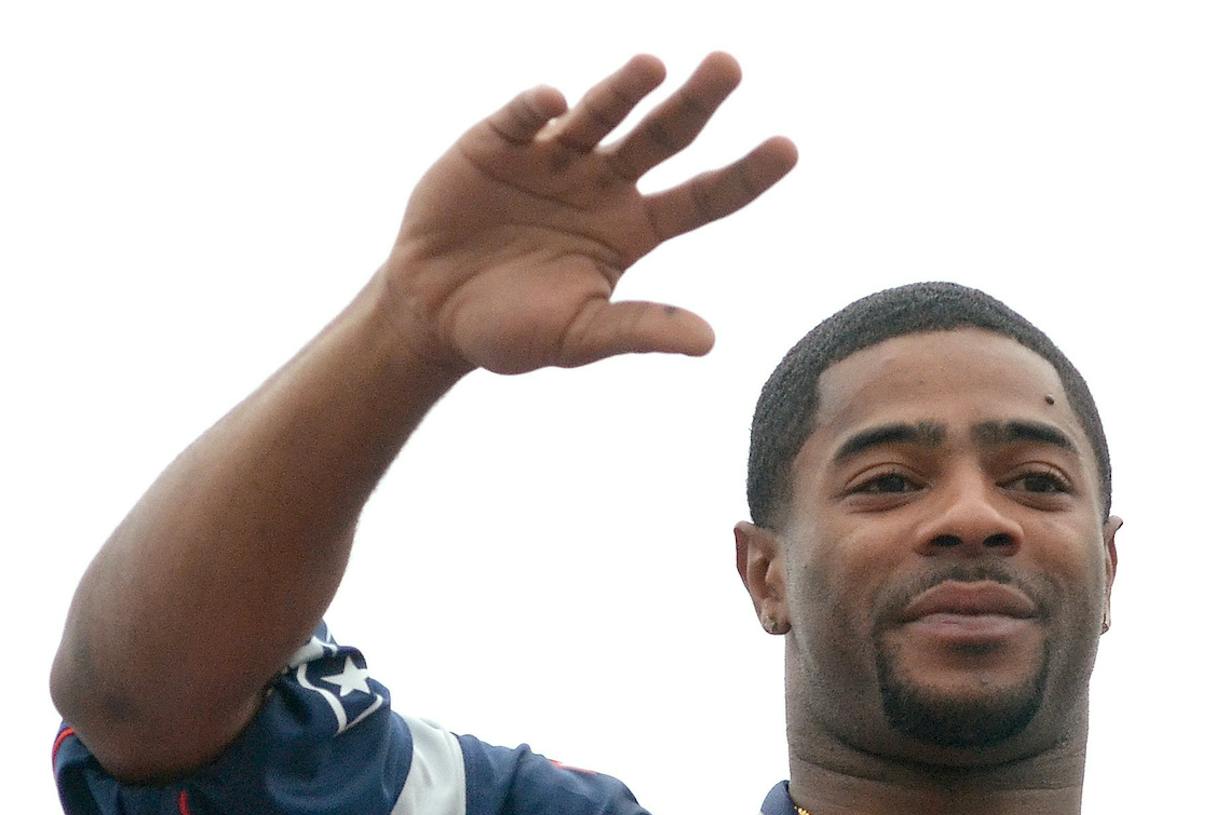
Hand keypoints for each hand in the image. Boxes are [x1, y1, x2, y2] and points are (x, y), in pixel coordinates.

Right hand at [380, 53, 795, 375]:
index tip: (789, 148)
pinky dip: (540, 107)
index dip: (744, 174)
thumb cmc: (511, 331)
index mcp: (631, 230)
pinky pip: (525, 116)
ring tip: (652, 67)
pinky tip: (557, 102)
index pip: (702, 197)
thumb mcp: (578, 336)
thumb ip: (638, 330)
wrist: (432, 315)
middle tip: (730, 66)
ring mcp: (553, 158)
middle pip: (662, 136)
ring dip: (624, 89)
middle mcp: (602, 184)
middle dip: (696, 102)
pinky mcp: (498, 143)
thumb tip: (709, 341)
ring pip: (600, 114)